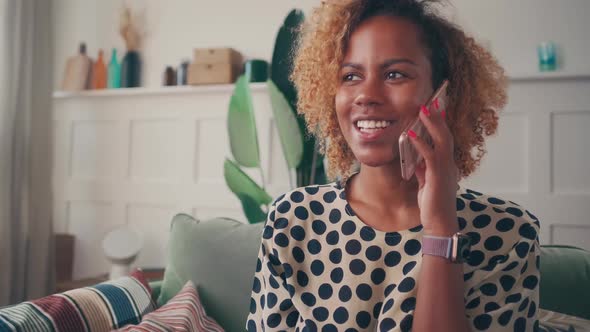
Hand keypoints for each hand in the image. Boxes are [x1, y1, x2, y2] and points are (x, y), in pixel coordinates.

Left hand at [408, 104, 459, 235]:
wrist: (440, 224)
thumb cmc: (434, 206)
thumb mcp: (427, 184)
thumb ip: (424, 171)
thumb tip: (417, 161)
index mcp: (447, 165)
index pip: (444, 139)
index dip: (440, 124)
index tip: (435, 108)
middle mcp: (449, 164)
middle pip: (445, 134)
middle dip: (438, 117)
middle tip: (431, 101)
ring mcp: (445, 169)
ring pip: (441, 140)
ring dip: (431, 124)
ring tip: (423, 109)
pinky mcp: (437, 177)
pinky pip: (429, 156)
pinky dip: (420, 143)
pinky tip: (410, 134)